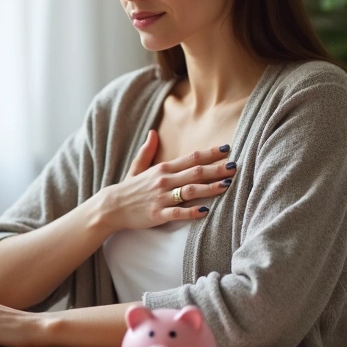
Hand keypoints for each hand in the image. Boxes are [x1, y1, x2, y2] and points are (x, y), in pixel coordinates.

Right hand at [93, 130, 235, 232]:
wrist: (111, 207)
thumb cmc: (128, 188)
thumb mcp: (137, 167)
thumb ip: (147, 150)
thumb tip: (153, 132)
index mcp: (162, 169)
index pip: (191, 158)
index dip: (209, 153)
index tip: (227, 148)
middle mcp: (164, 181)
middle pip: (195, 173)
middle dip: (216, 169)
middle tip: (235, 166)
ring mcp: (161, 198)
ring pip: (190, 191)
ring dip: (210, 188)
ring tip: (227, 185)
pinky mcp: (158, 214)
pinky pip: (178, 213)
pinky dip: (192, 212)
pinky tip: (206, 211)